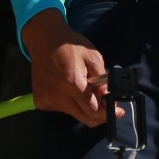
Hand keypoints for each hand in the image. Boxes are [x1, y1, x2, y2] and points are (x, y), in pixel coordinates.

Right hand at [22, 9, 112, 125]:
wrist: (44, 40)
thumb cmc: (71, 46)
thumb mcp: (93, 57)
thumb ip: (102, 80)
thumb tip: (108, 98)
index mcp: (72, 82)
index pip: (93, 110)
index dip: (108, 113)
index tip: (118, 111)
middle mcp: (58, 95)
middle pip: (85, 118)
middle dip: (99, 115)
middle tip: (107, 106)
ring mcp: (47, 99)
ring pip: (74, 113)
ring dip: (84, 107)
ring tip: (84, 89)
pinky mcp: (40, 100)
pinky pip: (62, 109)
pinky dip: (70, 103)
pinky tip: (69, 89)